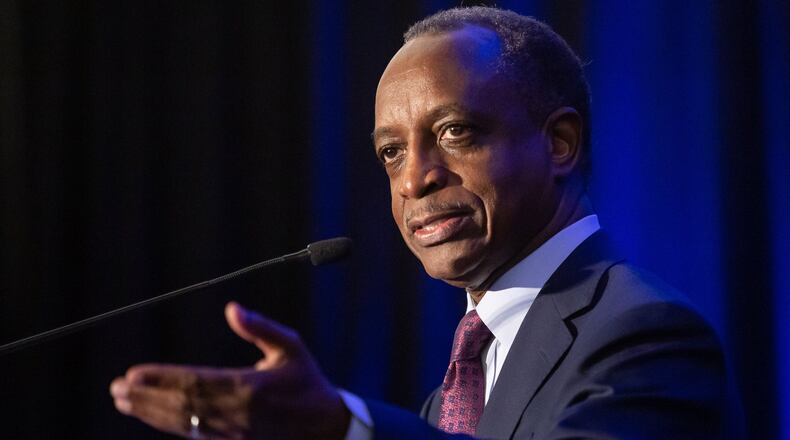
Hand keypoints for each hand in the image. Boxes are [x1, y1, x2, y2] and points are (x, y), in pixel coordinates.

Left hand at [110, 302, 349, 438]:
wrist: (327, 428)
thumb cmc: (307, 382)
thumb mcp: (291, 347)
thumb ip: (260, 328)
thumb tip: (232, 308)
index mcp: (249, 387)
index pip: (194, 382)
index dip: (161, 379)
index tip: (133, 374)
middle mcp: (237, 413)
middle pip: (181, 405)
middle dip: (146, 397)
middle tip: (117, 389)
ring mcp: (234, 434)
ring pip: (183, 424)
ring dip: (150, 413)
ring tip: (124, 402)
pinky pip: (194, 435)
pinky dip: (169, 425)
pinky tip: (152, 417)